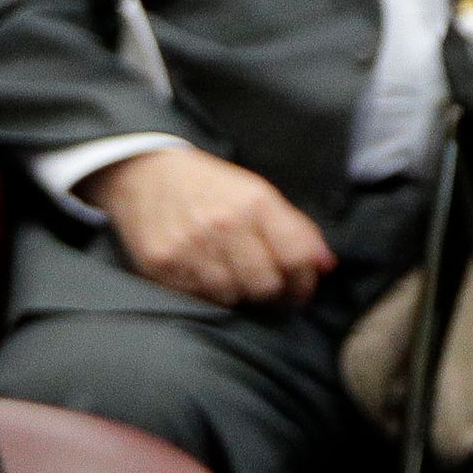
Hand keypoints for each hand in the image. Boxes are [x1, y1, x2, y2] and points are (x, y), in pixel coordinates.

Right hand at [83, 144, 333, 308]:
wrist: (146, 174)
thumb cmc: (211, 188)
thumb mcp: (259, 194)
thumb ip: (296, 229)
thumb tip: (327, 265)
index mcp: (255, 203)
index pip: (296, 258)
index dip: (305, 282)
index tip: (302, 289)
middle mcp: (223, 224)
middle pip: (265, 285)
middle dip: (272, 292)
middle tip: (267, 286)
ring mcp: (189, 246)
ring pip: (231, 297)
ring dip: (238, 293)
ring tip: (232, 275)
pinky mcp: (161, 264)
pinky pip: (197, 298)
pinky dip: (206, 293)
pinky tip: (205, 274)